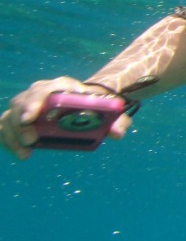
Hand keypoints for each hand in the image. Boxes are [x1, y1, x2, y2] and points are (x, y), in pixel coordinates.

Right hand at [2, 78, 132, 159]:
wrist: (87, 105)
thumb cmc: (98, 107)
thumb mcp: (113, 113)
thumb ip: (118, 121)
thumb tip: (116, 134)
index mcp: (64, 87)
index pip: (47, 89)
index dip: (36, 101)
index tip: (32, 117)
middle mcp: (42, 92)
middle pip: (24, 101)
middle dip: (22, 121)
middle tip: (31, 140)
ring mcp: (29, 105)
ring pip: (11, 115)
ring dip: (13, 134)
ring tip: (26, 152)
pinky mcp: (20, 118)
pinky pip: (5, 125)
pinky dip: (6, 139)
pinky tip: (18, 152)